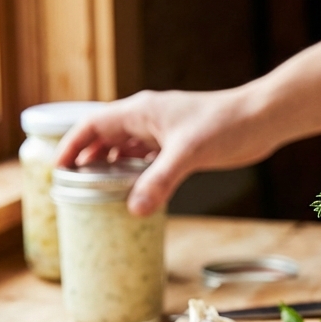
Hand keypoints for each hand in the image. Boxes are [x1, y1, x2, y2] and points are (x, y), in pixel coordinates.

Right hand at [53, 88, 276, 215]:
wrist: (262, 118)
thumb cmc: (226, 125)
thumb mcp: (188, 154)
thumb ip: (160, 181)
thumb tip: (134, 209)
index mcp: (141, 112)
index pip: (92, 125)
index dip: (72, 145)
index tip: (58, 169)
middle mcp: (148, 118)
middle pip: (105, 135)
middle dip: (87, 157)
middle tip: (72, 185)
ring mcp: (164, 130)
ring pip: (126, 146)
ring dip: (110, 164)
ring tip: (97, 189)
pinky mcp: (180, 142)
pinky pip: (147, 156)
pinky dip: (135, 170)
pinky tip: (134, 188)